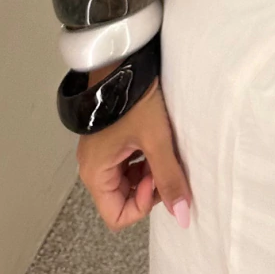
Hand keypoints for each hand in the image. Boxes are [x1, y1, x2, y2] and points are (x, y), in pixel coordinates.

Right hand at [76, 73, 191, 231]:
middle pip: (123, 199)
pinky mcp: (109, 138)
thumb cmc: (134, 97)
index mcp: (95, 173)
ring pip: (127, 181)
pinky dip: (143, 158)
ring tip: (161, 147)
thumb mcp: (157, 140)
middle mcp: (93, 166)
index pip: (117, 216)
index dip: (143, 204)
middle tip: (163, 161)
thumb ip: (170, 179)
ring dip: (147, 171)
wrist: (123, 57)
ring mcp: (100, 152)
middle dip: (148, 187)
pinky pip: (127, 162)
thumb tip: (182, 215)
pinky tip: (155, 138)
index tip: (157, 178)